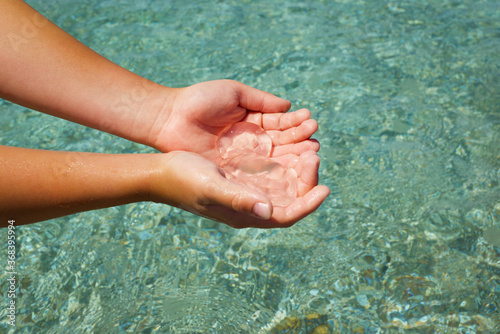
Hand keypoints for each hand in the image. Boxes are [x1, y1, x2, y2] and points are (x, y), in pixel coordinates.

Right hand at [150, 151, 328, 227]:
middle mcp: (248, 205)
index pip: (285, 216)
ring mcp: (243, 192)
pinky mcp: (239, 178)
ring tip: (307, 147)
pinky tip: (287, 145)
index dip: (308, 204)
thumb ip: (239, 199)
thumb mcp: (211, 187)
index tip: (325, 188)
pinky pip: (268, 173)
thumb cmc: (183, 180)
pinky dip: (281, 160)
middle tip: (314, 154)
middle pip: (287, 199)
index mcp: (243, 213)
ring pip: (280, 185)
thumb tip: (269, 210)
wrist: (160, 171)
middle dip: (305, 180)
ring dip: (296, 168)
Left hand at [153, 80, 319, 161]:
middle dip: (300, 145)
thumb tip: (289, 105)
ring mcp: (242, 159)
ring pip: (274, 162)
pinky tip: (290, 174)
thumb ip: (261, 100)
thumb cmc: (199, 100)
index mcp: (253, 122)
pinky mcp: (232, 173)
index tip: (312, 123)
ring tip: (310, 157)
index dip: (297, 126)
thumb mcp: (234, 93)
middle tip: (315, 145)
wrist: (169, 118)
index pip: (282, 126)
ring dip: (293, 161)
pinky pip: (257, 176)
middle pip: (282, 146)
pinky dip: (274, 176)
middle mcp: (251, 142)